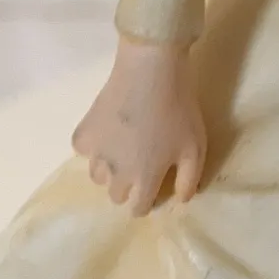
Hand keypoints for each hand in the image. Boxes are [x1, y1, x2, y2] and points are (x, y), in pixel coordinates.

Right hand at [71, 36, 206, 214]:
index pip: (138, 209)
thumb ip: (190, 179)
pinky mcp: (84, 131)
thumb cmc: (178, 109)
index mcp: (144, 179)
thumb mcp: (196, 147)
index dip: (148, 200)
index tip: (155, 184)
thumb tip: (181, 200)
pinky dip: (92, 146)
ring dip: (109, 169)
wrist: (151, 69)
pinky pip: (82, 150)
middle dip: (128, 187)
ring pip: (96, 176)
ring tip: (123, 148)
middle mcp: (115, 173)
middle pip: (115, 195)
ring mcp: (96, 153)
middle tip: (141, 163)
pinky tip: (106, 132)